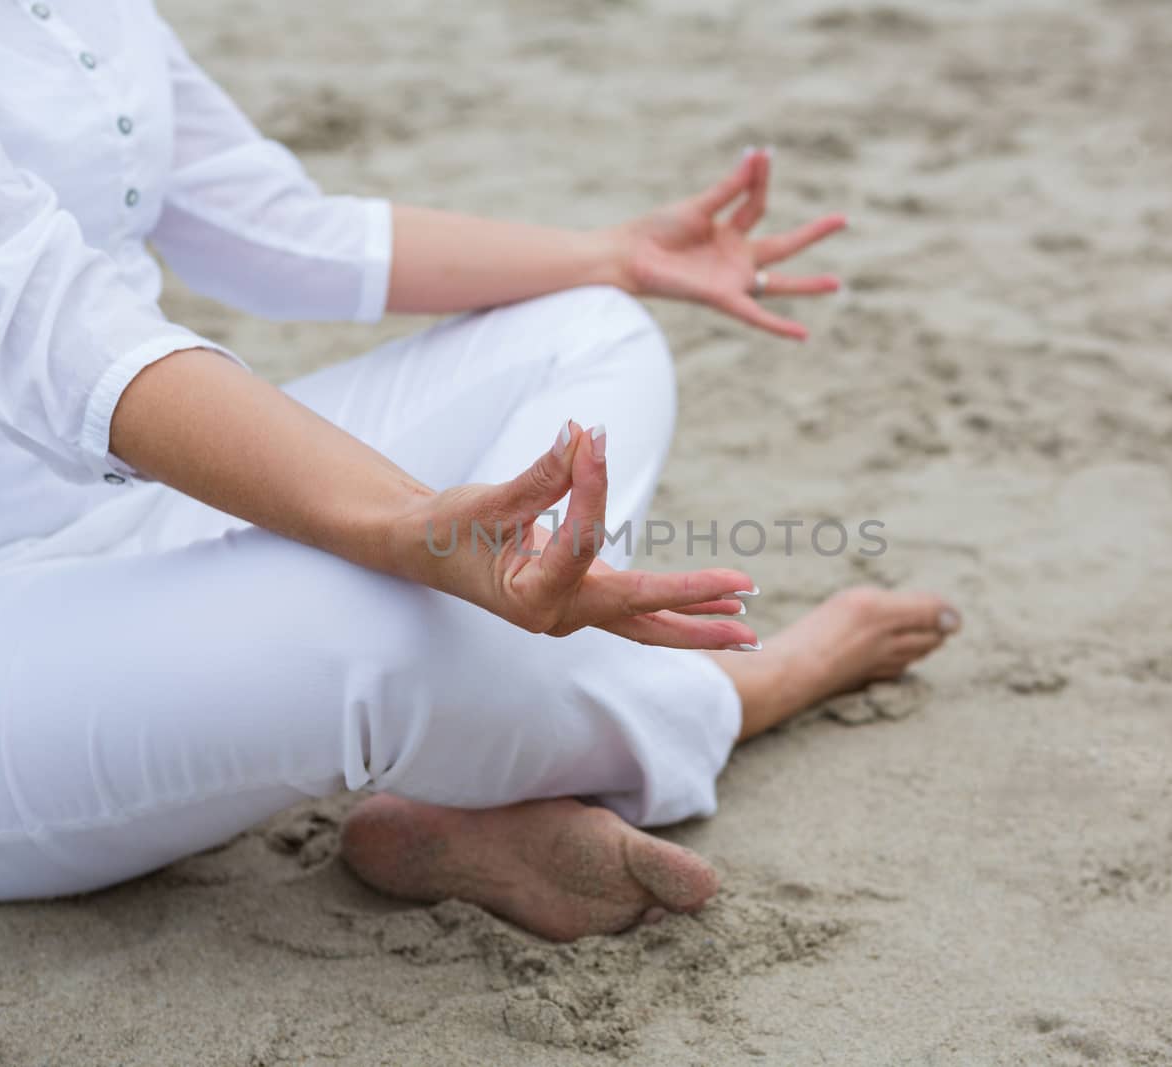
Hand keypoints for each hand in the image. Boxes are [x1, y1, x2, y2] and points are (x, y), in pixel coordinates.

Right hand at [395, 421, 759, 649]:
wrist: (422, 551)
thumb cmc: (449, 528)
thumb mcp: (489, 501)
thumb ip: (542, 474)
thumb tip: (585, 434)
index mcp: (532, 598)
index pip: (582, 542)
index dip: (592, 489)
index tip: (591, 439)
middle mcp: (559, 616)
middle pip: (640, 618)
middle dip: (696, 607)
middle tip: (746, 597)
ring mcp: (574, 613)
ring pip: (646, 625)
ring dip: (698, 624)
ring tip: (750, 627)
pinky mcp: (581, 599)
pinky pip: (638, 611)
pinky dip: (677, 607)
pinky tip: (720, 608)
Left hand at [607, 148, 845, 339]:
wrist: (628, 256)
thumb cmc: (656, 231)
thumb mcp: (698, 206)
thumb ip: (730, 188)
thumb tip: (757, 156)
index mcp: (729, 232)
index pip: (757, 203)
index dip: (760, 178)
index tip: (764, 153)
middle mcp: (735, 257)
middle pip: (783, 245)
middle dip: (812, 234)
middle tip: (843, 219)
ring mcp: (731, 278)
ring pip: (778, 283)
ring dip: (807, 285)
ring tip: (837, 284)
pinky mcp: (722, 297)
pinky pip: (755, 315)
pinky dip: (778, 325)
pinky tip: (803, 335)